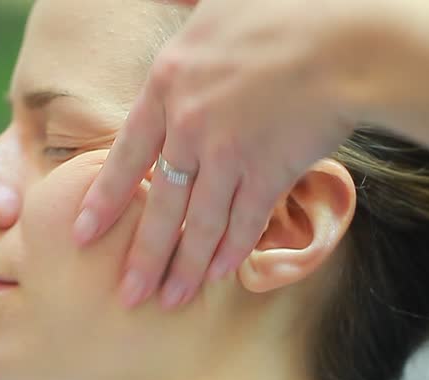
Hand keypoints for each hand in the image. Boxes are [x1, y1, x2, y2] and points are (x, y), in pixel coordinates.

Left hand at [73, 0, 362, 308]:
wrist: (344, 39)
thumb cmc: (285, 11)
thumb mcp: (215, 0)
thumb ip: (184, 7)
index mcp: (168, 85)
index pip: (125, 155)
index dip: (105, 200)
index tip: (84, 234)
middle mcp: (190, 127)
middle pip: (160, 204)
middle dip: (143, 256)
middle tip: (127, 295)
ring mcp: (230, 154)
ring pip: (200, 224)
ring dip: (186, 267)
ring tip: (170, 300)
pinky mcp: (270, 172)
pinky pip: (246, 221)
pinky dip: (233, 249)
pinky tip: (221, 273)